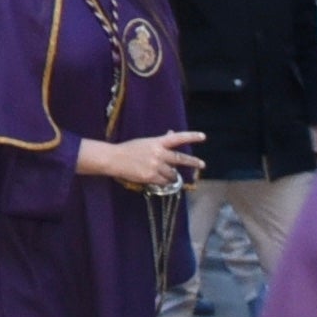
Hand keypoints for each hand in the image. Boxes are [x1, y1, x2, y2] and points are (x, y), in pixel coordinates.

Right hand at [82, 130, 202, 191]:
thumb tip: (172, 134)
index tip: (203, 137)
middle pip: (181, 158)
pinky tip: (158, 180)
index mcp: (157, 142)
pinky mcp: (151, 177)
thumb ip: (160, 140)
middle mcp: (159, 153)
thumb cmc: (128, 149)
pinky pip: (164, 182)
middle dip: (193, 162)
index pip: (177, 138)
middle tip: (202, 164)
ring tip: (168, 176)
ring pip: (172, 174)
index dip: (191, 137)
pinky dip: (163, 182)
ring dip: (172, 176)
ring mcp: (156, 166)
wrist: (113, 159)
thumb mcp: (145, 142)